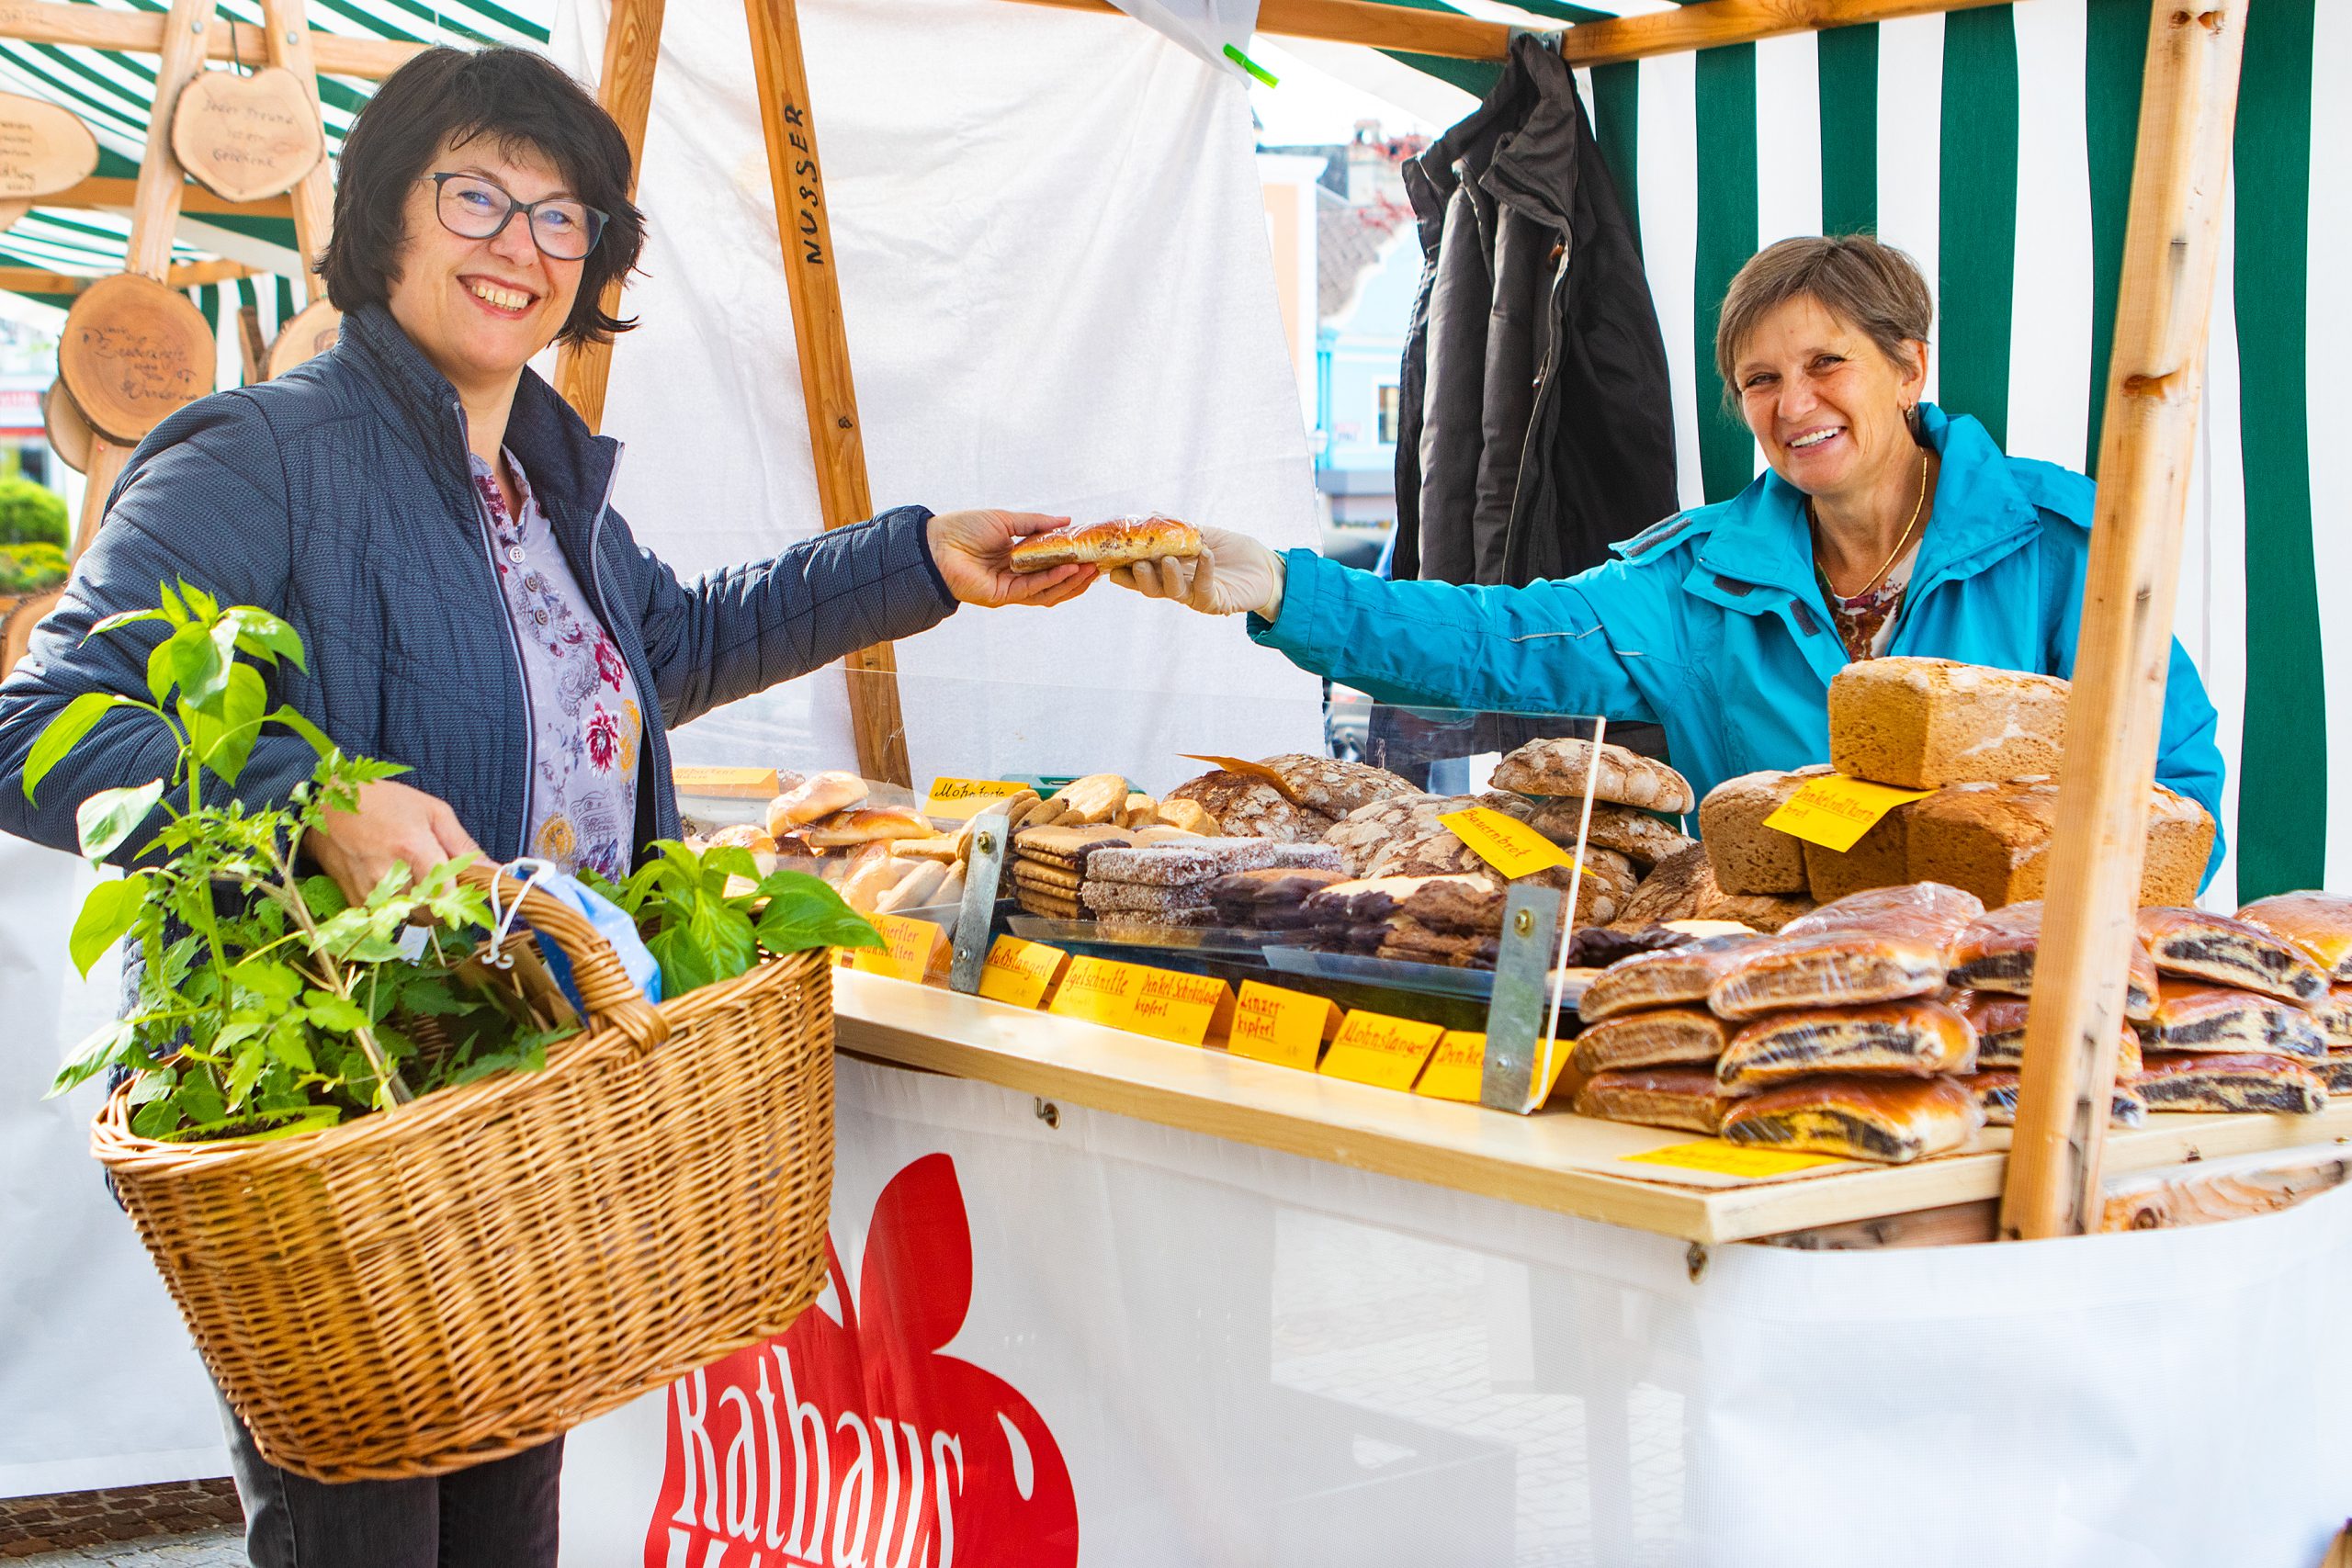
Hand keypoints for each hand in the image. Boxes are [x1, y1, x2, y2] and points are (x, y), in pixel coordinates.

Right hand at [305, 777, 482, 908]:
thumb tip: (493, 870)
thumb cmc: (382, 802)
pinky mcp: (355, 900)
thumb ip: (463, 845)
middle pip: (432, 912)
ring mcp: (368, 889)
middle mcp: (388, 873)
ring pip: (412, 917)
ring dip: (422, 904)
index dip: (462, 895)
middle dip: (444, 902)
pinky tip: (395, 881)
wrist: (327, 806)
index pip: (448, 894)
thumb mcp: (432, 811)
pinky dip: (399, 905)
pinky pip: (390, 916)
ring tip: (415, 875)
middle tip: (441, 880)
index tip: (466, 888)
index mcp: (412, 847)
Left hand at [927, 510, 1097, 607]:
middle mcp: (1015, 576)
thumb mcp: (1006, 520)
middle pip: (1053, 582)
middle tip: (1099, 566)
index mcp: (1015, 558)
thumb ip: (1036, 524)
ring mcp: (1009, 588)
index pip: (1050, 563)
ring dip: (1071, 581)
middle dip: (1078, 576)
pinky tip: (1070, 568)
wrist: (935, 544)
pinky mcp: (1002, 596)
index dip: (1072, 560)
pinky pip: (1033, 589)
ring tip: (1091, 569)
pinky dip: (1053, 580)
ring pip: (1048, 590)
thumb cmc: (963, 528)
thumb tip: (1067, 521)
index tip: (1093, 552)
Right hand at [1107, 524, 1285, 617]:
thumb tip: (1150, 513)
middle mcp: (1178, 586)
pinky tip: (1205, 554)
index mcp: (1170, 571)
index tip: (1109, 561)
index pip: (1140, 574)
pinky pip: (1204, 589)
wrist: (1266, 567)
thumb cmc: (1233, 551)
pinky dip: (1203, 571)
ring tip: (1168, 559)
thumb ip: (1178, 529)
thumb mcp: (1203, 534)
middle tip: (1135, 563)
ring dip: (1167, 576)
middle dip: (1139, 577)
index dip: (1124, 570)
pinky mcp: (1215, 602)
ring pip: (1172, 592)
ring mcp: (1195, 596)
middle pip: (1150, 587)